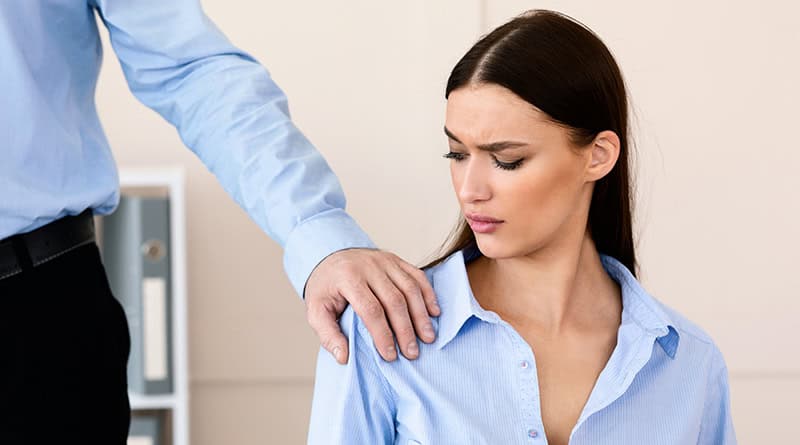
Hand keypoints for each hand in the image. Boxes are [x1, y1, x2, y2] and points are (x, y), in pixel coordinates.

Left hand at [304, 248, 439, 363]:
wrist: (330, 255)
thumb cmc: (326, 288)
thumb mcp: (315, 310)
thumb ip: (328, 335)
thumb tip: (344, 357)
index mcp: (348, 278)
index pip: (371, 309)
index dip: (382, 334)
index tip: (390, 355)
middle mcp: (369, 266)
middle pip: (394, 300)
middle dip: (405, 329)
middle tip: (412, 352)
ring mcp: (385, 261)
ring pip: (410, 288)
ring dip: (421, 315)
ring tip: (427, 337)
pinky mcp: (396, 260)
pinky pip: (417, 276)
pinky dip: (428, 294)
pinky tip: (434, 312)